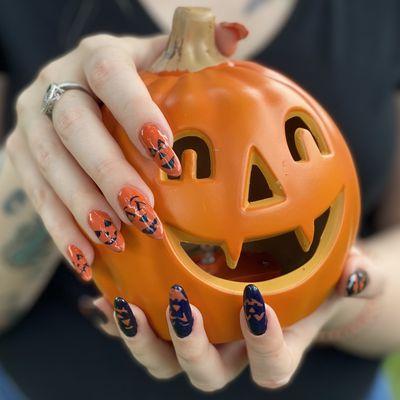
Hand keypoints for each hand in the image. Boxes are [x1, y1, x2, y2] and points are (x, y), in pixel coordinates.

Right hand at [5, 23, 245, 280]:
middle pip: (73, 128)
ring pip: (50, 167)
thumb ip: (195, 48)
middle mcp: (56, 84)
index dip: (134, 111)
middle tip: (142, 212)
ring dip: (83, 209)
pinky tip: (88, 261)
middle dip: (107, 173)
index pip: (109, 75)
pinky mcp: (18, 153)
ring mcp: (31, 121)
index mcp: (95, 56)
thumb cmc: (136, 82)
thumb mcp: (161, 60)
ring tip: (117, 240)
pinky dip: (62, 231)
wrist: (79, 93)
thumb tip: (238, 34)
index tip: (166, 154)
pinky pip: (37, 197)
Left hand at [89, 246, 383, 391]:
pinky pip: (142, 328)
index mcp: (271, 350)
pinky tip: (101, 293)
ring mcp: (199, 338)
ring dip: (142, 339)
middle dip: (192, 349)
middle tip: (181, 306)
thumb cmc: (315, 281)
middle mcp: (231, 352)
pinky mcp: (172, 320)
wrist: (285, 275)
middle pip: (205, 374)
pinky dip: (119, 316)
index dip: (265, 346)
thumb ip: (357, 278)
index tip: (258, 303)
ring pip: (164, 360)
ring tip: (124, 306)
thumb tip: (357, 273)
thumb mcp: (340, 276)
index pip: (270, 368)